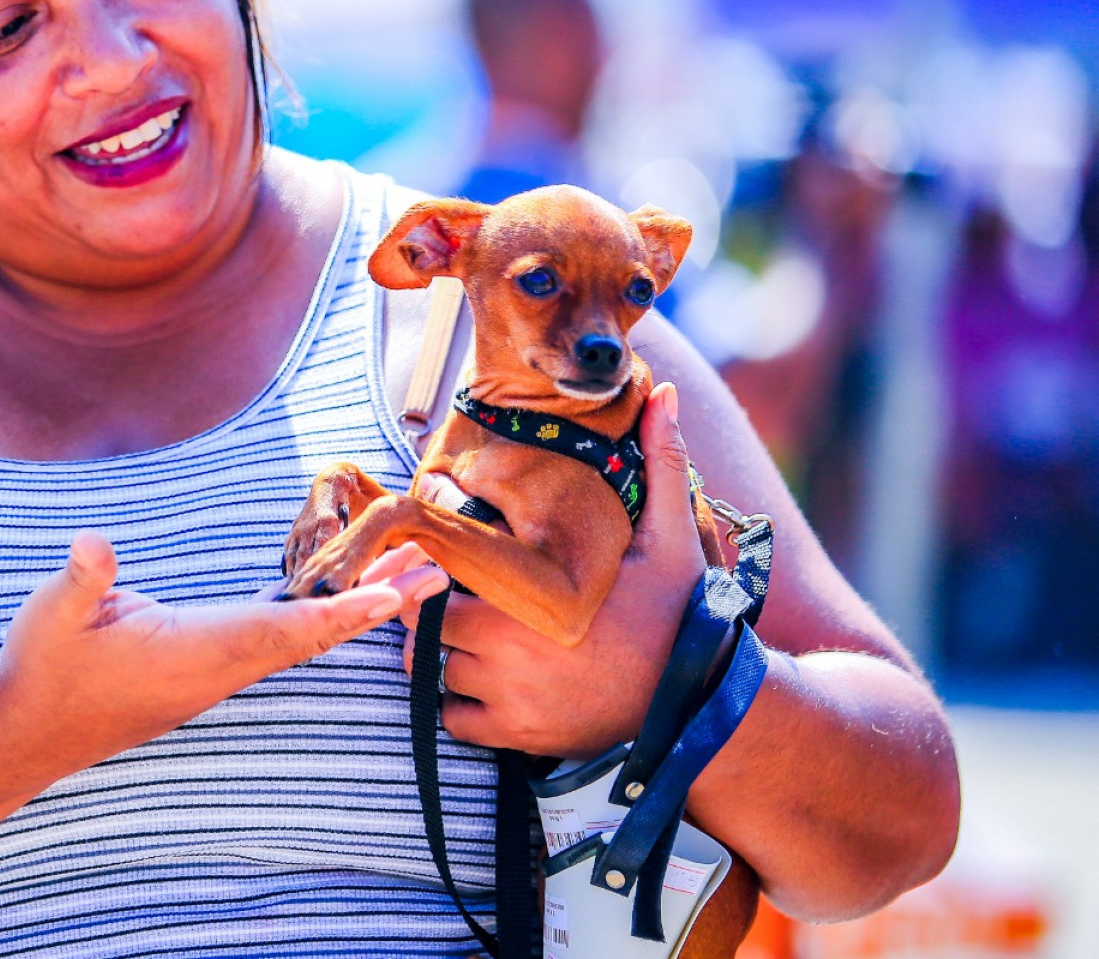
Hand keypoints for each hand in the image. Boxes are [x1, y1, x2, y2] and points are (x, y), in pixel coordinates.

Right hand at [0, 532, 448, 768]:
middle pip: (310, 634)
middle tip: (433, 574)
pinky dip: (313, 617)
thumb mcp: (51, 615)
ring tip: (403, 582)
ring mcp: (211, 672)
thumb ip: (81, 579)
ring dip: (351, 609)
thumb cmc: (39, 668)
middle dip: (372, 604)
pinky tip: (332, 598)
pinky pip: (272, 640)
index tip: (391, 597)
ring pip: (297, 638)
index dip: (337, 612)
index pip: (279, 629)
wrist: (23, 730)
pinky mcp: (201, 668)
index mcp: (191, 652)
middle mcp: (215, 668)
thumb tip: (92, 546)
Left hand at [401, 383, 704, 757]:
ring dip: (442, 654)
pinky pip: (453, 720)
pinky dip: (458, 704)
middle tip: (456, 595)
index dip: (435, 562)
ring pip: (433, 670)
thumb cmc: (682, 615)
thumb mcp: (673, 536)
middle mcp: (509, 649)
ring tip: (474, 635)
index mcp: (531, 595)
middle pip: (425, 621)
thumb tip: (664, 391)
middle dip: (432, 606)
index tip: (453, 557)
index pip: (441, 571)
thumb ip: (660, 462)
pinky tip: (488, 681)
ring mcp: (511, 698)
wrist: (704, 705)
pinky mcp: (518, 738)